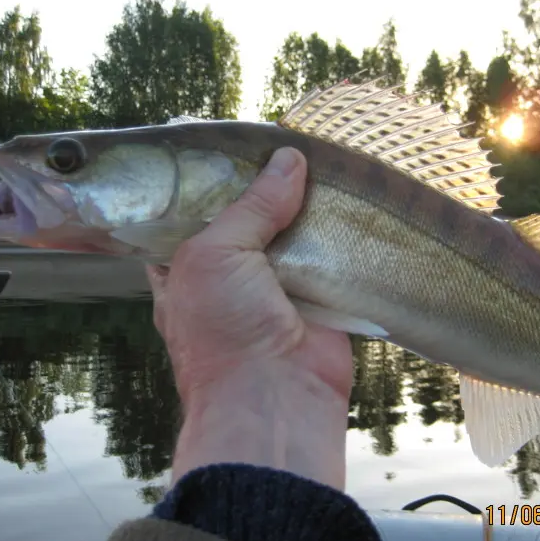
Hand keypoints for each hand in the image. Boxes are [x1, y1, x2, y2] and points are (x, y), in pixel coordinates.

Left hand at [146, 148, 353, 488]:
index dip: (215, 178)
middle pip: (251, 217)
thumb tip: (288, 159)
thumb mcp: (215, 255)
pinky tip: (352, 196)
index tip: (240, 142)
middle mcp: (230, 274)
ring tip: (327, 155)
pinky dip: (339, 233)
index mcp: (187, 264)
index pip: (195, 211)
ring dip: (308, 206)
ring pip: (293, 234)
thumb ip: (250, 206)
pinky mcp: (320, 297)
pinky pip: (330, 258)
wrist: (276, 400)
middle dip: (269, 186)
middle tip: (291, 139)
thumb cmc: (223, 331)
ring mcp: (277, 286)